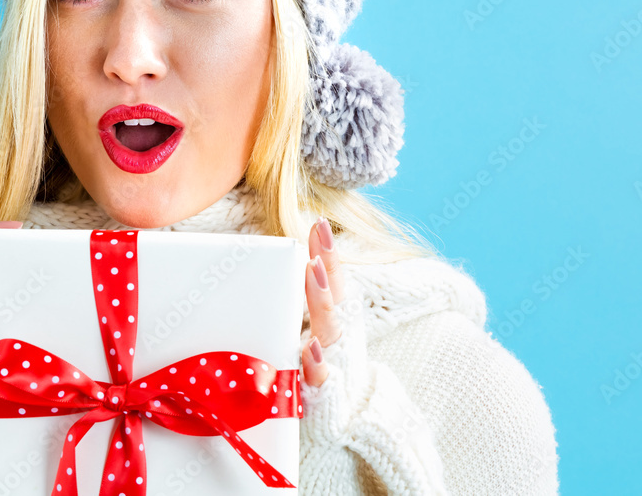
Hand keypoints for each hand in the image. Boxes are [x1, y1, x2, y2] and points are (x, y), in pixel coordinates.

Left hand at [300, 217, 345, 387]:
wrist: (350, 417)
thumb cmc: (327, 367)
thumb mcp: (321, 331)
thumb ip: (311, 303)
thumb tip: (290, 266)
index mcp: (337, 317)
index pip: (334, 278)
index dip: (328, 251)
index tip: (319, 224)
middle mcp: (340, 333)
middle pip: (335, 293)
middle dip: (328, 262)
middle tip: (318, 234)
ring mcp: (335, 360)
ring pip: (329, 326)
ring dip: (321, 299)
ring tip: (313, 271)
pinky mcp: (325, 390)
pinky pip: (321, 375)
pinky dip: (318, 362)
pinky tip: (311, 348)